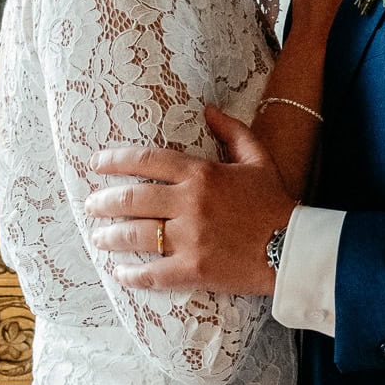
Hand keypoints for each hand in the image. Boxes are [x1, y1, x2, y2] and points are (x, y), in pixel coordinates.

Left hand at [85, 108, 296, 295]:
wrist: (293, 248)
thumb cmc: (276, 203)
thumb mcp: (258, 158)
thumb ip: (232, 131)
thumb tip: (208, 109)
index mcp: (201, 174)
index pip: (147, 161)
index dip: (115, 160)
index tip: (96, 163)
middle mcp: (190, 203)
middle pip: (132, 199)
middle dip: (104, 203)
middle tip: (91, 207)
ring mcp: (190, 238)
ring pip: (136, 235)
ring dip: (110, 237)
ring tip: (99, 238)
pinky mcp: (194, 270)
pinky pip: (152, 273)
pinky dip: (132, 274)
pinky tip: (120, 273)